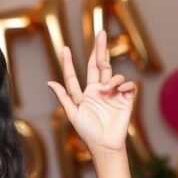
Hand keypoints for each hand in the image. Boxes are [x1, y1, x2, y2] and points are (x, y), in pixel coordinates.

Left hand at [48, 30, 136, 156]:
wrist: (105, 145)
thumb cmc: (88, 132)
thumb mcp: (73, 114)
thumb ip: (63, 96)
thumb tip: (49, 82)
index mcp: (84, 94)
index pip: (75, 75)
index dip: (69, 63)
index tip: (65, 48)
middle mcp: (98, 91)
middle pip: (99, 64)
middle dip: (99, 48)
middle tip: (101, 32)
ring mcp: (113, 94)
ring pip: (113, 74)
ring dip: (111, 79)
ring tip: (107, 90)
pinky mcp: (126, 99)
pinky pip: (128, 85)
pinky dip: (124, 84)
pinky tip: (119, 91)